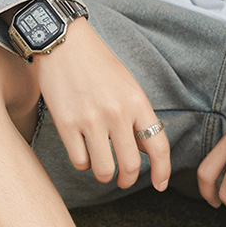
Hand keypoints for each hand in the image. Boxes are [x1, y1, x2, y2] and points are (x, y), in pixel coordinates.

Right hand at [32, 19, 170, 191]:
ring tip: (102, 168)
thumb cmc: (97, 63)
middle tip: (124, 180)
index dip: (163, 171)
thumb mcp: (127, 85)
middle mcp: (116, 113)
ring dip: (105, 175)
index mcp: (136, 102)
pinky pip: (80, 161)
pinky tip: (84, 152)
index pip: (159, 146)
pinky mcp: (66, 124)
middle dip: (128, 179)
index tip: (160, 184)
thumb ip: (138, 117)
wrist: (62, 41)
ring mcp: (90, 120)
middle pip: (131, 165)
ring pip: (104, 170)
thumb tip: (147, 151)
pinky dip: (84, 163)